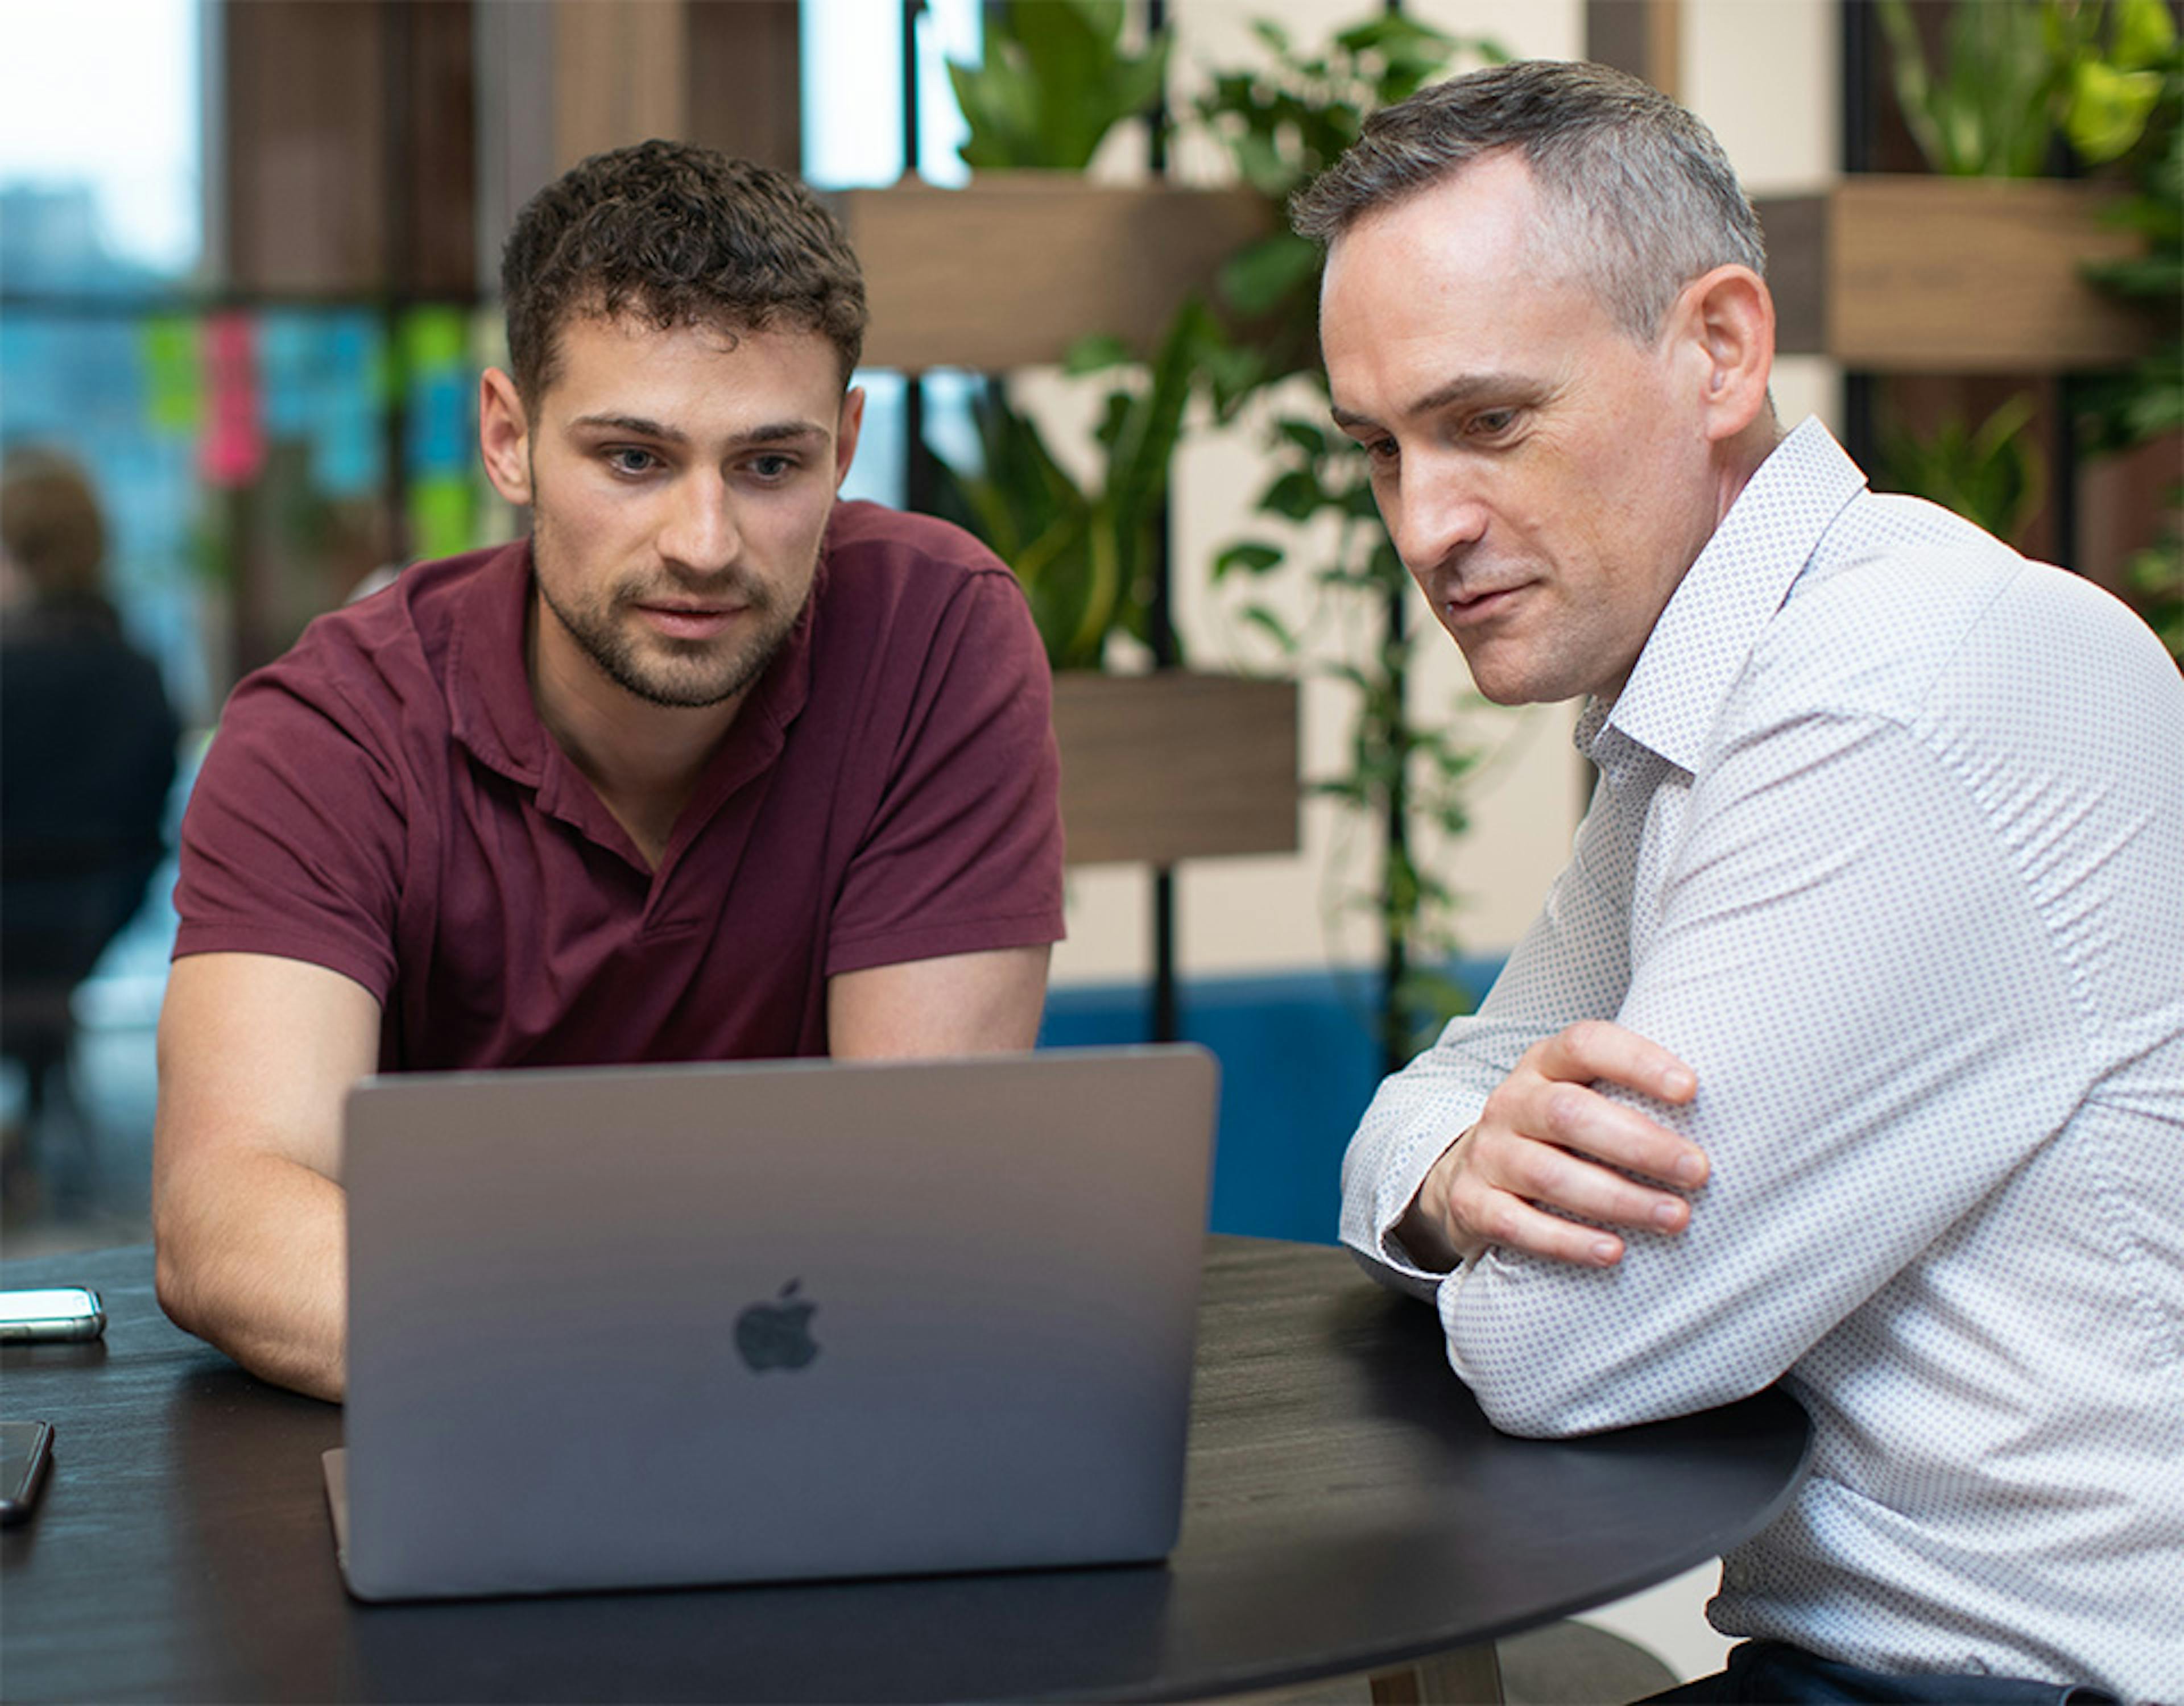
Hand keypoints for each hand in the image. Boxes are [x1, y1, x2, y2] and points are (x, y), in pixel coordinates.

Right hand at [1399, 1020, 1704, 1270]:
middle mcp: (1511, 1102)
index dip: (1636, 1062)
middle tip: (1698, 1171)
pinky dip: (1566, 1241)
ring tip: (1676, 1218)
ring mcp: (1488, 1153)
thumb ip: (1632, 1096)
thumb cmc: (1559, 1135)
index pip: (1586, 1044)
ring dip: (1618, 1199)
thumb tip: (1736, 1111)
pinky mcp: (1471, 1203)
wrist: (1470, 1174)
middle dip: (1640, 1145)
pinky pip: (1516, 1224)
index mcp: (1544, 1064)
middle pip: (1570, 1114)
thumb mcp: (1583, 1096)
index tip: (1691, 1089)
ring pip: (1549, 1174)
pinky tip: (1613, 1252)